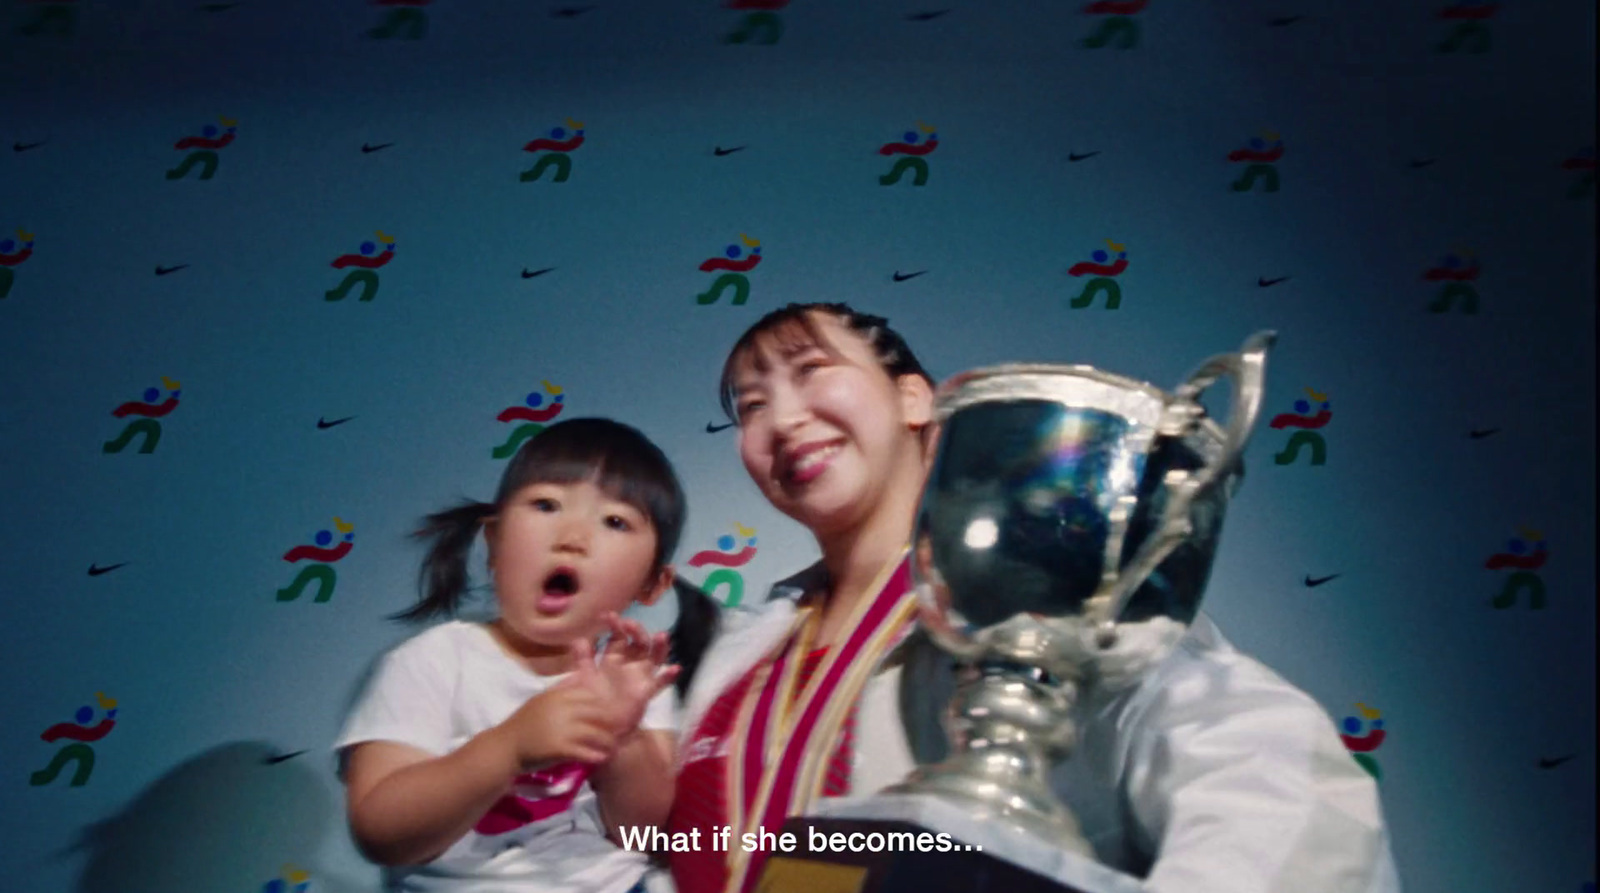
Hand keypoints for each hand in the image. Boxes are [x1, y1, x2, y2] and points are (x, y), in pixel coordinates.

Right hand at [495, 682, 619, 771]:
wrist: (504, 747)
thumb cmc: (523, 724)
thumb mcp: (540, 699)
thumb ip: (561, 688)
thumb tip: (580, 676)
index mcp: (558, 695)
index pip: (589, 695)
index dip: (604, 705)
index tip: (612, 713)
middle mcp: (562, 709)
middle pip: (597, 712)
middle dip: (611, 722)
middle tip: (621, 731)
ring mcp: (561, 728)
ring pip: (594, 733)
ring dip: (607, 741)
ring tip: (614, 748)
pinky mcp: (559, 748)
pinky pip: (584, 751)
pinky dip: (595, 755)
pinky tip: (601, 758)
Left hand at [570, 613, 679, 734]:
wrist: (596, 729)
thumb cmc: (590, 702)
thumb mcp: (584, 678)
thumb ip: (583, 659)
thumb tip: (579, 638)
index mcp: (613, 659)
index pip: (618, 637)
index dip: (615, 625)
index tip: (607, 616)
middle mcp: (628, 665)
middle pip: (638, 642)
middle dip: (636, 630)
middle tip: (628, 624)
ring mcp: (639, 677)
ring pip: (654, 657)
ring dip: (659, 646)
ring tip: (661, 636)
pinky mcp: (646, 693)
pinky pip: (660, 683)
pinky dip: (668, 677)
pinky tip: (675, 669)